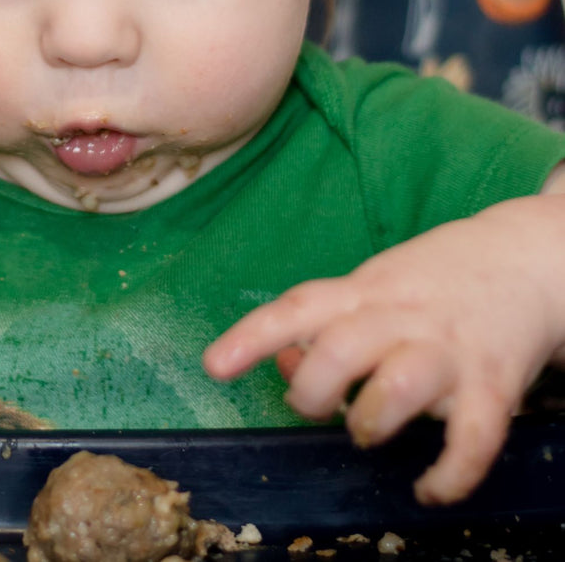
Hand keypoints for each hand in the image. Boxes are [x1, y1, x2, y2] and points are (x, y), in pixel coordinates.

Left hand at [204, 197, 564, 504]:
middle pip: (340, 349)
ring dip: (369, 421)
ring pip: (398, 386)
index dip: (251, 337)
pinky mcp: (495, 384)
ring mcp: (449, 350)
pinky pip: (473, 438)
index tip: (214, 366)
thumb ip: (325, 322)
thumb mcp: (373, 286)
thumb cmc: (436, 282)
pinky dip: (449, 473)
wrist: (533, 258)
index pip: (298, 308)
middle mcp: (403, 317)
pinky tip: (428, 488)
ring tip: (366, 431)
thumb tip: (281, 362)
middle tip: (314, 406)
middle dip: (313, 391)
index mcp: (365, 291)